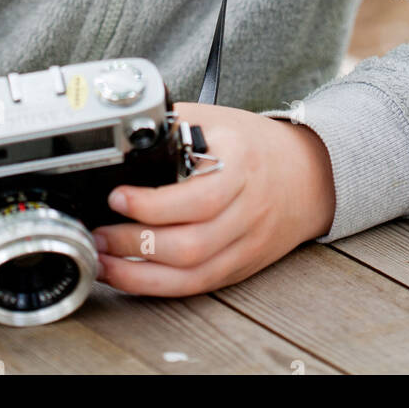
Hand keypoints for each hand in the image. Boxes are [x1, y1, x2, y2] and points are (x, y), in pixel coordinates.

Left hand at [91, 101, 335, 297]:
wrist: (309, 173)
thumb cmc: (255, 144)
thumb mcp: (218, 121)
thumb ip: (175, 126)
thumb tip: (124, 134)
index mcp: (242, 166)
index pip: (197, 198)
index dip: (151, 205)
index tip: (117, 197)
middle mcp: (248, 211)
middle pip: (191, 245)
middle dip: (135, 244)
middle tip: (98, 234)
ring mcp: (247, 244)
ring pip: (192, 274)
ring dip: (139, 274)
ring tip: (103, 260)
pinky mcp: (242, 267)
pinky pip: (198, 285)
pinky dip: (159, 286)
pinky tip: (130, 276)